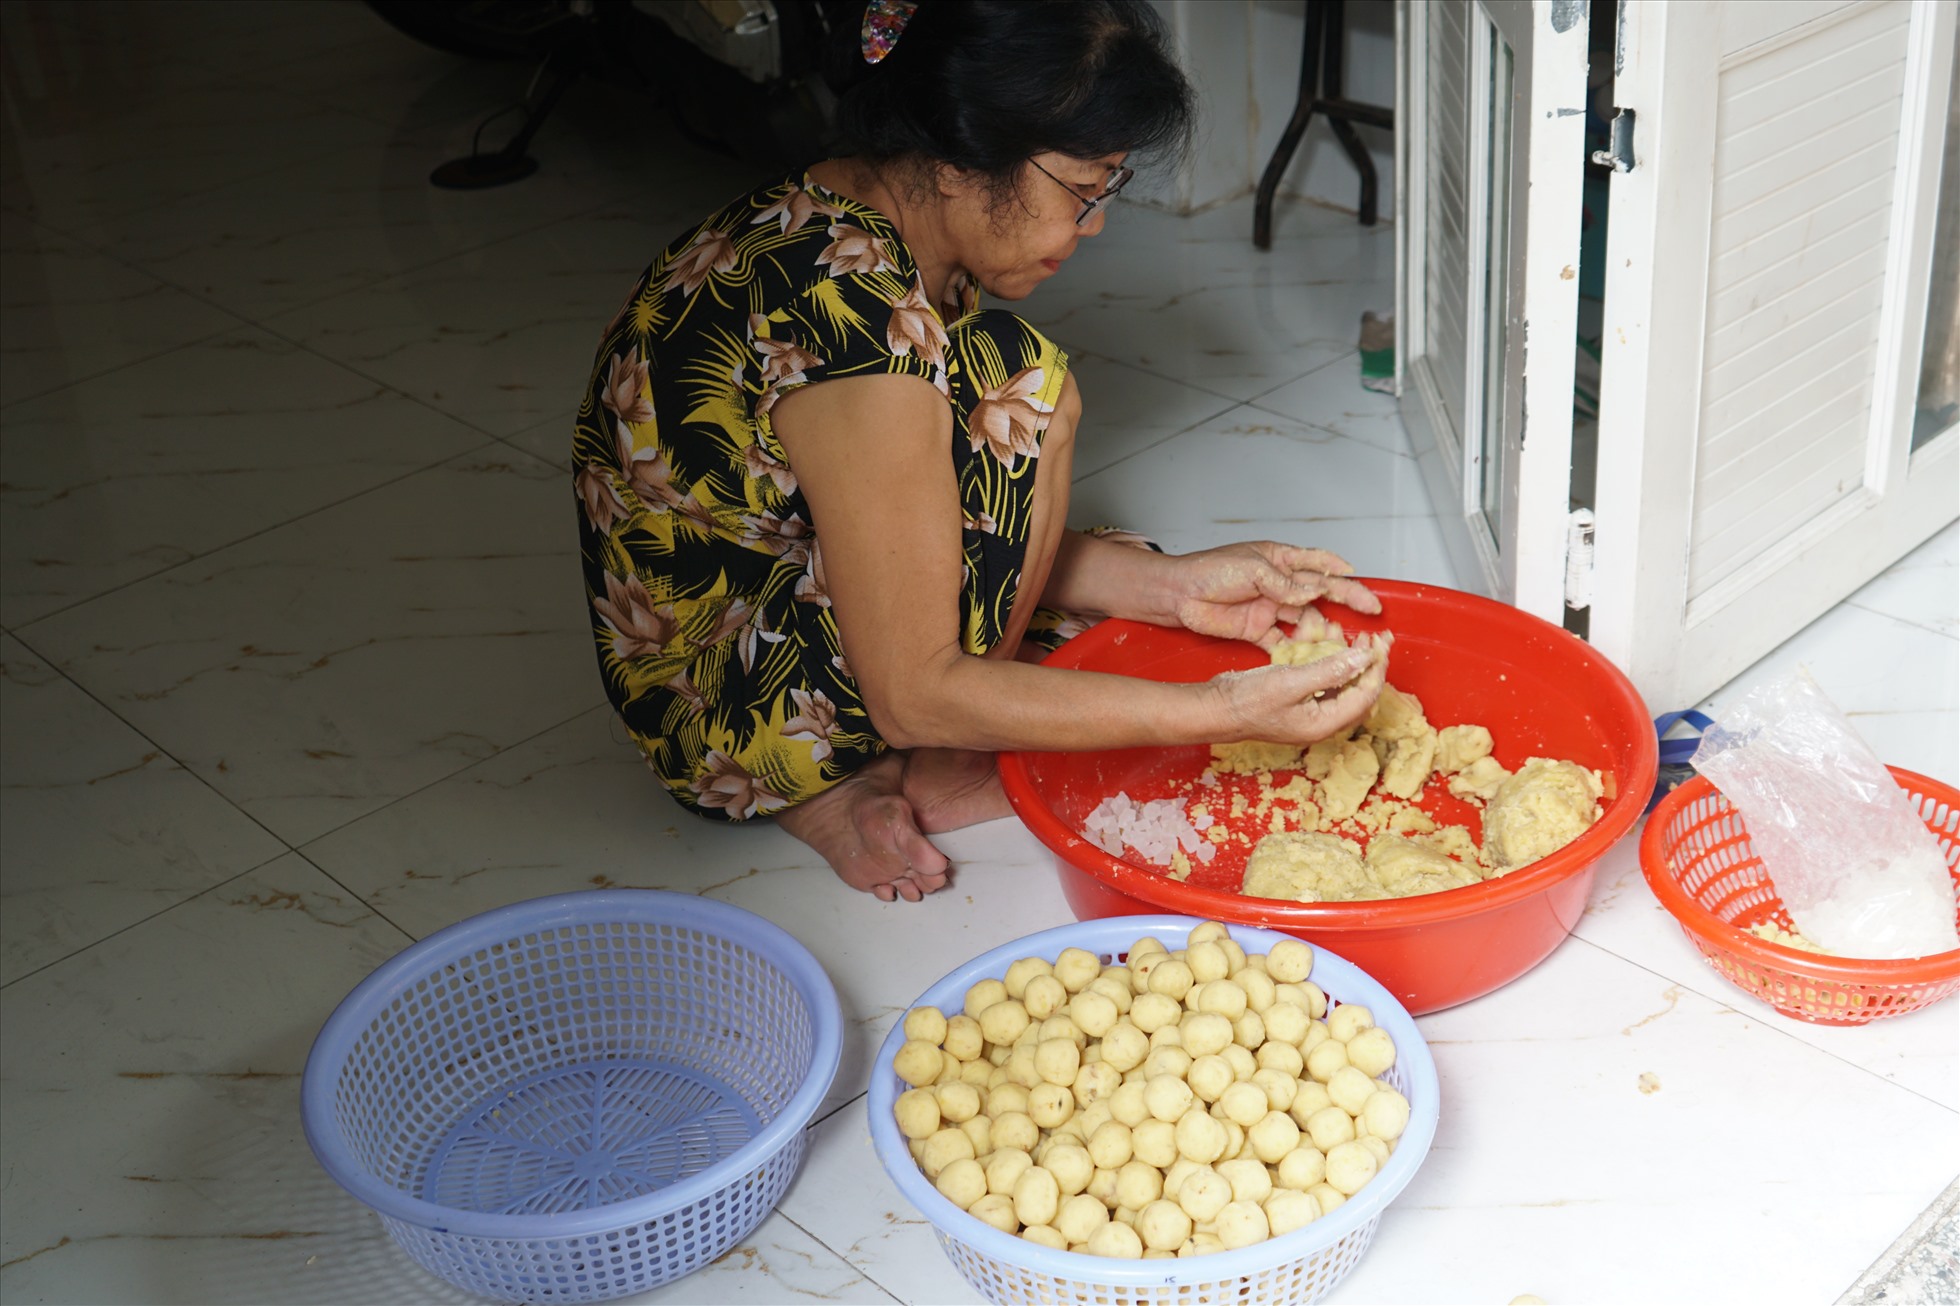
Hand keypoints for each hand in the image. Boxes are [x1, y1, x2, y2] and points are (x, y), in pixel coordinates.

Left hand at [1166, 543, 1381, 648]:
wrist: (1178, 594)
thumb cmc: (1210, 570)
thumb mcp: (1252, 569)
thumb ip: (1283, 583)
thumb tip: (1312, 593)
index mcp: (1280, 560)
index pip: (1320, 565)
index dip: (1344, 574)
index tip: (1364, 583)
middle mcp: (1279, 584)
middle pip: (1319, 594)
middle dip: (1345, 602)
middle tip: (1370, 613)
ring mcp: (1270, 607)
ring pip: (1305, 619)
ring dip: (1323, 629)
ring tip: (1341, 641)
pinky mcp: (1257, 629)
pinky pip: (1283, 641)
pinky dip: (1297, 650)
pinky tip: (1312, 659)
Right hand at [1209, 632, 1390, 744]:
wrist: (1215, 708)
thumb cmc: (1247, 702)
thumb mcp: (1292, 682)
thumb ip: (1331, 669)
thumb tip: (1365, 657)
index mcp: (1325, 723)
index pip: (1365, 694)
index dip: (1376, 666)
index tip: (1381, 642)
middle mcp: (1321, 721)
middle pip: (1358, 690)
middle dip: (1368, 662)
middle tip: (1376, 637)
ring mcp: (1309, 711)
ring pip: (1340, 683)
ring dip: (1346, 658)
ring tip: (1347, 634)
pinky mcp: (1297, 700)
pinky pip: (1322, 680)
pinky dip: (1327, 661)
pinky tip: (1323, 642)